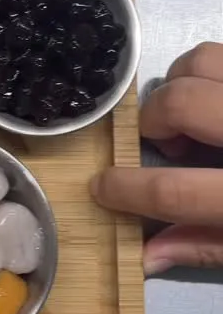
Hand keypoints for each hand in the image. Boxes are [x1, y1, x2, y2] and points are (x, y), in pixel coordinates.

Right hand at [91, 43, 222, 274]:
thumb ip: (207, 247)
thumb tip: (148, 254)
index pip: (174, 190)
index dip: (127, 189)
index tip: (102, 186)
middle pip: (181, 103)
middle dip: (155, 120)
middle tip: (163, 143)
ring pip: (205, 59)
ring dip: (183, 82)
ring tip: (192, 115)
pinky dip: (212, 74)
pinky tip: (218, 105)